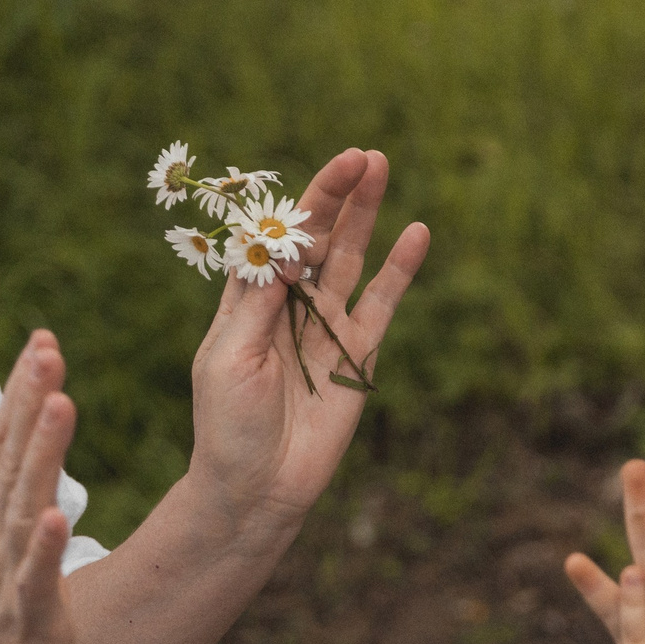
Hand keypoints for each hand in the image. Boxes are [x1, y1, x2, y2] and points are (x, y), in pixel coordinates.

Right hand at [0, 332, 78, 643]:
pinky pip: (33, 581)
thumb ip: (19, 499)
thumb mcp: (6, 552)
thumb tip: (36, 447)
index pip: (5, 444)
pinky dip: (41, 548)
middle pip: (12, 460)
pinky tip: (53, 516)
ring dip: (42, 455)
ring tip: (61, 404)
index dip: (22, 391)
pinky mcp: (25, 623)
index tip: (41, 339)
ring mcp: (8, 579)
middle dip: (30, 401)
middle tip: (46, 346)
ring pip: (24, 508)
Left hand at [184, 149, 430, 528]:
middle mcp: (287, 304)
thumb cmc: (227, 425)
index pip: (271, 238)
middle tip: (360, 156)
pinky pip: (382, 303)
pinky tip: (417, 232)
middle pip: (314, 236)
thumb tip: (284, 249)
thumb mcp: (229, 358)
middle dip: (334, 194)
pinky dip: (400, 270)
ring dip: (364, 214)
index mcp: (246, 300)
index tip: (313, 174)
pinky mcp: (357, 354)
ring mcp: (325, 326)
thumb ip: (258, 303)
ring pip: (349, 257)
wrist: (257, 487)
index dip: (292, 205)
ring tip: (380, 167)